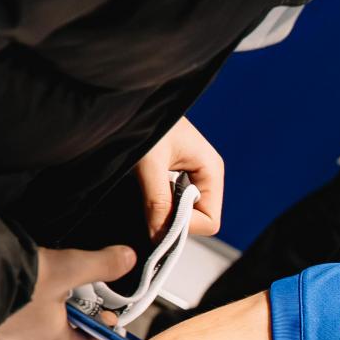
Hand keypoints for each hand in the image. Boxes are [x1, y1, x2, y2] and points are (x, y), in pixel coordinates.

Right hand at [0, 245, 132, 339]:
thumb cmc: (13, 283)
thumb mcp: (66, 268)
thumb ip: (99, 265)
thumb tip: (127, 259)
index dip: (101, 332)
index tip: (108, 316)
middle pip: (62, 334)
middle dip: (75, 315)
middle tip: (81, 291)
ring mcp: (3, 333)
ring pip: (36, 324)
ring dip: (48, 306)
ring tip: (52, 281)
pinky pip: (13, 316)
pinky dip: (24, 303)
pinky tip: (23, 282)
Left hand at [135, 117, 223, 237]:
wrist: (128, 102)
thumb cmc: (144, 121)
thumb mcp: (149, 162)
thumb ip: (157, 200)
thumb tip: (159, 237)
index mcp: (211, 170)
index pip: (210, 221)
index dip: (185, 226)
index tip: (158, 218)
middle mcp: (206, 176)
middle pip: (199, 220)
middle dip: (174, 220)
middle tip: (148, 205)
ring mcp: (192, 177)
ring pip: (186, 214)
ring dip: (165, 212)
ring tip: (145, 193)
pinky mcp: (176, 177)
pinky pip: (174, 204)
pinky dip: (159, 205)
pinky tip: (145, 192)